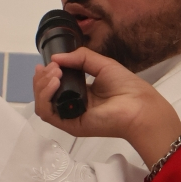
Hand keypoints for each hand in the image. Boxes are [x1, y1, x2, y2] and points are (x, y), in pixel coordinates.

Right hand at [33, 48, 180, 168]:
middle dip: (43, 78)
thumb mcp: (101, 64)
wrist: (138, 106)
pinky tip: (55, 82)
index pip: (54, 86)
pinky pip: (47, 113)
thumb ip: (80, 57)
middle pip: (44, 94)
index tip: (47, 63)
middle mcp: (72, 105)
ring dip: (42, 86)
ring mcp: (69, 116)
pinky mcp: (69, 124)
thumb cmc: (126, 87)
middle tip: (53, 67)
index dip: (46, 75)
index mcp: (80, 92)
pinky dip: (45, 96)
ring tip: (55, 73)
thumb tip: (56, 57)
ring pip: (42, 104)